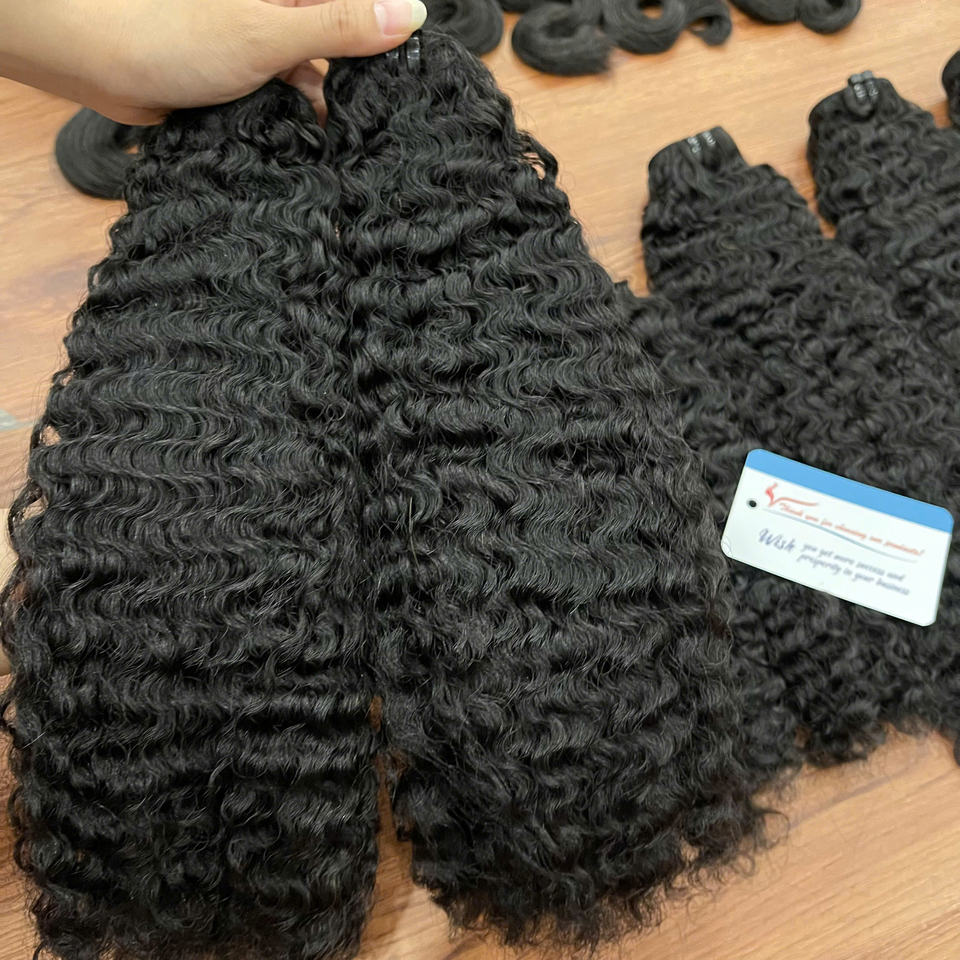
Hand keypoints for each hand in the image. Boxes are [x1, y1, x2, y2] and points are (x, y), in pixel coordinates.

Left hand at [0, 0, 427, 122]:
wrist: (100, 64)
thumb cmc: (175, 35)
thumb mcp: (271, 31)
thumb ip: (342, 27)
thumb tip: (412, 14)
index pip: (360, 7)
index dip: (393, 35)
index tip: (422, 76)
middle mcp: (283, 11)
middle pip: (344, 41)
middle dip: (366, 78)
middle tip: (396, 121)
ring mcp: (264, 44)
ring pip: (320, 76)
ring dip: (335, 108)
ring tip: (363, 144)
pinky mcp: (247, 79)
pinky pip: (291, 101)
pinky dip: (305, 122)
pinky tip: (321, 147)